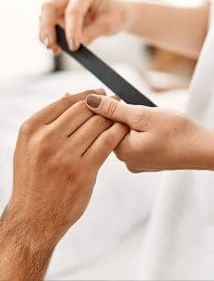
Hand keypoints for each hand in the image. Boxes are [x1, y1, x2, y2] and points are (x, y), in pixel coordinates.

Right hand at [0, 89, 127, 280]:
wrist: (34, 217)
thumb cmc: (33, 181)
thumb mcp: (28, 148)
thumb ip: (47, 123)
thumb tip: (69, 96)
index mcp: (32, 129)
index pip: (65, 102)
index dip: (86, 95)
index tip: (99, 93)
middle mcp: (46, 139)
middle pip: (84, 110)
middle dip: (103, 103)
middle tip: (115, 100)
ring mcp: (65, 156)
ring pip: (97, 124)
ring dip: (113, 117)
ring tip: (121, 114)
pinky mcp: (83, 171)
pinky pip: (107, 142)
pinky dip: (117, 132)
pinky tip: (122, 130)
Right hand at [39, 0, 126, 52]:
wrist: (115, 15)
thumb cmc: (114, 15)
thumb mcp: (108, 25)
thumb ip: (92, 33)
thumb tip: (78, 43)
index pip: (73, 11)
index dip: (71, 30)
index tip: (73, 46)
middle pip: (50, 8)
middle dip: (47, 28)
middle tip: (51, 46)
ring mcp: (63, 5)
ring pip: (46, 18)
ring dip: (47, 35)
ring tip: (55, 50)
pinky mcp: (60, 17)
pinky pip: (51, 27)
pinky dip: (52, 38)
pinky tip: (56, 49)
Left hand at [85, 94, 212, 171]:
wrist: (201, 149)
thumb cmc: (178, 133)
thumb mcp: (143, 115)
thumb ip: (114, 109)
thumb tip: (90, 101)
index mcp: (122, 151)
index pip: (103, 126)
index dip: (111, 110)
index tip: (123, 103)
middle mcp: (127, 161)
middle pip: (113, 132)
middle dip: (124, 118)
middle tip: (143, 114)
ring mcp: (137, 163)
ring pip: (126, 136)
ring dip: (133, 125)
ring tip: (152, 123)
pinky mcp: (146, 162)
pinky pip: (136, 143)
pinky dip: (141, 133)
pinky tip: (154, 131)